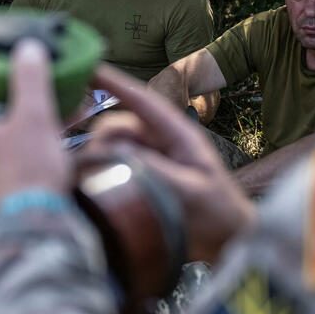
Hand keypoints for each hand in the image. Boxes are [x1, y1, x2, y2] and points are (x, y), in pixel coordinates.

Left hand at [0, 40, 69, 213]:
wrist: (34, 228)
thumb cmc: (27, 170)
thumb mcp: (34, 116)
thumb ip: (30, 81)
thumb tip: (26, 48)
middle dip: (2, 117)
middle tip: (26, 105)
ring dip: (18, 140)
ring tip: (48, 129)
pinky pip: (9, 173)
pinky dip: (26, 162)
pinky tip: (52, 158)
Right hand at [86, 64, 255, 262]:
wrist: (227, 243)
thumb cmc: (219, 211)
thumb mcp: (192, 190)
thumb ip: (158, 171)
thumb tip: (117, 153)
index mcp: (177, 134)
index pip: (142, 101)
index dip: (115, 83)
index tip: (88, 70)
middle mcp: (157, 142)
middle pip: (116, 127)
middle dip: (99, 139)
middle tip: (90, 166)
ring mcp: (146, 160)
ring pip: (109, 148)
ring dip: (96, 158)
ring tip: (88, 180)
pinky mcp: (137, 180)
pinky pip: (111, 167)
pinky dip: (98, 172)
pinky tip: (88, 185)